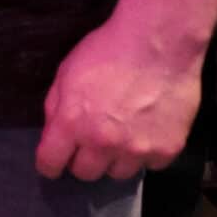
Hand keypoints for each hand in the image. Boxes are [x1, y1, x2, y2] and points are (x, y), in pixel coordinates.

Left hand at [34, 11, 205, 180]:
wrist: (158, 42)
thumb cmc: (108, 50)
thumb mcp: (67, 72)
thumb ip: (56, 108)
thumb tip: (53, 134)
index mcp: (72, 123)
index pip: (50, 164)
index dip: (50, 163)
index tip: (55, 161)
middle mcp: (102, 143)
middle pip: (85, 174)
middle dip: (84, 159)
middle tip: (93, 141)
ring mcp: (137, 149)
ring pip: (118, 174)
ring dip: (116, 158)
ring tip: (124, 134)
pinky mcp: (167, 149)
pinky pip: (150, 165)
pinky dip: (148, 153)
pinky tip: (149, 130)